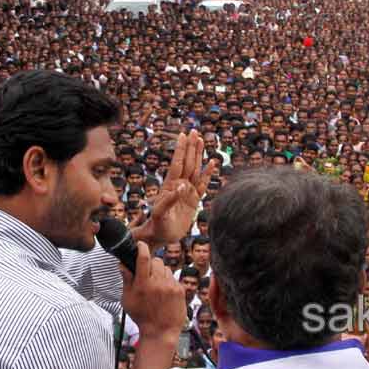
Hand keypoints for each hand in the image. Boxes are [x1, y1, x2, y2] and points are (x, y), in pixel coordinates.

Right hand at [120, 241, 185, 339]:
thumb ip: (126, 279)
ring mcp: (171, 286)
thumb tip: (122, 263)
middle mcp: (158, 283)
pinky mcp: (180, 290)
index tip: (140, 245)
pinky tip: (164, 293)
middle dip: (151, 263)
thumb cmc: (142, 317)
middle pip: (156, 260)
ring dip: (160, 272)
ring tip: (156, 286)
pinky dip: (168, 281)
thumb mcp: (128, 299)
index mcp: (143, 284)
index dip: (142, 247)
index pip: (144, 257)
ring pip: (166, 268)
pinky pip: (173, 277)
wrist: (161, 332)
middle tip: (147, 274)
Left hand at [134, 131, 216, 246]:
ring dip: (198, 155)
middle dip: (191, 147)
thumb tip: (180, 187)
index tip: (183, 136)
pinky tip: (212, 163)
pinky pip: (203, 184)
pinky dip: (208, 174)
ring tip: (201, 140)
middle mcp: (179, 185)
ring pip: (195, 170)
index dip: (180, 150)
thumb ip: (168, 201)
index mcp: (169, 186)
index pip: (177, 164)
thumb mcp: (159, 214)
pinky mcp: (194, 200)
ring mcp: (187, 192)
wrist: (162, 237)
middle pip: (187, 163)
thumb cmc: (156, 225)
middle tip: (194, 131)